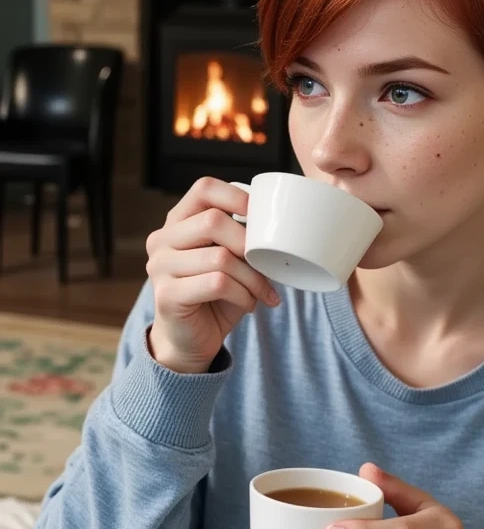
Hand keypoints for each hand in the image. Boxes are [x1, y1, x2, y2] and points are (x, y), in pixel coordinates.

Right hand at [146, 177, 280, 373]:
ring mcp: (160, 267)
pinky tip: (249, 304)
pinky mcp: (167, 295)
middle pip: (212, 221)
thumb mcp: (228, 260)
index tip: (261, 218)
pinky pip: (217, 284)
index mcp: (177, 222)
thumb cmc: (214, 295)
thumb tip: (278, 224)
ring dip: (252, 277)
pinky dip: (243, 294)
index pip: (204, 189)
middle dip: (249, 244)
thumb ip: (239, 238)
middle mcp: (162, 240)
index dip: (236, 197)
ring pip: (220, 257)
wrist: (190, 340)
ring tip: (262, 292)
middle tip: (267, 264)